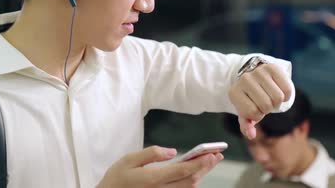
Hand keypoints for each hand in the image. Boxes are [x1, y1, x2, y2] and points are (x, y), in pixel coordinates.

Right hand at [97, 145, 222, 187]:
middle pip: (191, 180)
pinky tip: (194, 174)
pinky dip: (191, 182)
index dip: (201, 163)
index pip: (184, 170)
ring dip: (201, 175)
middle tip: (217, 155)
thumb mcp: (128, 160)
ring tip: (209, 162)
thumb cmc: (116, 179)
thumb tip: (172, 151)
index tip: (213, 154)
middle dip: (206, 167)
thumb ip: (151, 154)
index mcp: (154, 178)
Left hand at [228, 63, 292, 138]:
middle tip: (265, 102)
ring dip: (278, 102)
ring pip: (278, 97)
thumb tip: (251, 135)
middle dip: (269, 108)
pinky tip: (280, 91)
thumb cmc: (250, 97)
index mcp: (234, 92)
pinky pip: (287, 89)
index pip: (253, 113)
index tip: (255, 108)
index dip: (258, 115)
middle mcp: (244, 80)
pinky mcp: (272, 67)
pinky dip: (287, 95)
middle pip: (267, 105)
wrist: (254, 75)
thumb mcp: (245, 111)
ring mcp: (258, 72)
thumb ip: (246, 124)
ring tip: (271, 97)